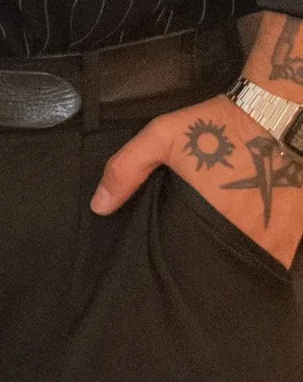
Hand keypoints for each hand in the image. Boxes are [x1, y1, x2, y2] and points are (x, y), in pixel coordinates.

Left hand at [93, 92, 302, 267]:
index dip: (185, 269)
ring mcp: (278, 233)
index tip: (178, 266)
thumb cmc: (218, 126)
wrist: (277, 112)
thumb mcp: (163, 137)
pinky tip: (256, 236)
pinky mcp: (298, 229)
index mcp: (210, 218)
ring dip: (240, 258)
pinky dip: (267, 248)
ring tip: (226, 248)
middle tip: (200, 259)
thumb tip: (99, 207)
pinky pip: (279, 252)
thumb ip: (127, 169)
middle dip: (212, 266)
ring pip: (255, 261)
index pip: (193, 263)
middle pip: (224, 266)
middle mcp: (247, 233)